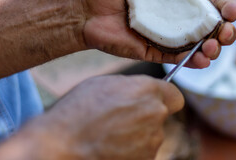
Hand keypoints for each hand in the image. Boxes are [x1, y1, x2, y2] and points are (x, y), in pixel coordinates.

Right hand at [12, 75, 183, 159]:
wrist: (60, 146)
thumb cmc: (77, 111)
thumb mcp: (105, 84)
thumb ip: (133, 86)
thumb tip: (145, 91)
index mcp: (147, 90)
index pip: (175, 96)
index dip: (165, 98)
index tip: (155, 101)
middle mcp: (155, 114)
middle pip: (160, 115)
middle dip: (146, 115)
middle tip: (121, 118)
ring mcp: (151, 140)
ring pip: (152, 135)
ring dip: (138, 134)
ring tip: (110, 133)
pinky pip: (143, 151)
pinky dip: (132, 150)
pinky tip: (111, 146)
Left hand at [81, 0, 235, 67]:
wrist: (83, 7)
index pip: (209, 3)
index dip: (226, 8)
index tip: (232, 12)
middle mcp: (176, 17)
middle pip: (211, 27)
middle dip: (226, 32)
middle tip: (225, 33)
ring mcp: (167, 36)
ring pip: (200, 46)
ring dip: (214, 49)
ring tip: (211, 47)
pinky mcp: (155, 51)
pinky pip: (179, 59)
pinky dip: (194, 62)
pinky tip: (201, 60)